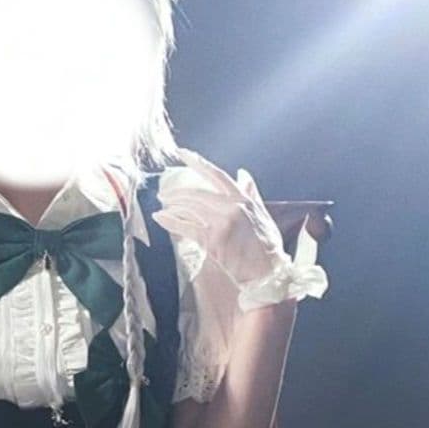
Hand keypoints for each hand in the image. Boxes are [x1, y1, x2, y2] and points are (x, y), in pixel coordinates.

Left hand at [154, 159, 287, 286]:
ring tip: (162, 205)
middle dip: (178, 192)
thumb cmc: (267, 248)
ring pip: (191, 208)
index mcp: (244, 199)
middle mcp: (233, 207)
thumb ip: (251, 194)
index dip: (198, 162)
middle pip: (198, 193)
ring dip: (173, 205)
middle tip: (164, 193)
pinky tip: (159, 218)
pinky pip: (187, 228)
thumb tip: (242, 174)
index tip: (182, 153)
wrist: (269, 274)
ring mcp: (222, 223)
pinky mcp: (213, 240)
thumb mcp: (263, 215)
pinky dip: (171, 221)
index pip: (217, 175)